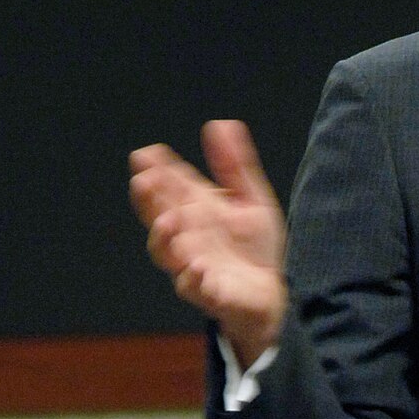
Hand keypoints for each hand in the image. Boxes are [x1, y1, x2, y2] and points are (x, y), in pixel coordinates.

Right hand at [129, 118, 287, 369]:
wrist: (275, 293)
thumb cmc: (256, 248)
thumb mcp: (252, 200)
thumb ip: (235, 166)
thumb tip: (222, 124)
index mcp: (196, 212)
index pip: (171, 188)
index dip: (158, 171)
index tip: (148, 153)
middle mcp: (188, 237)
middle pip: (160, 216)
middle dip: (150, 200)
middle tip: (143, 181)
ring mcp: (194, 266)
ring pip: (170, 254)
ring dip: (165, 238)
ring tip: (168, 221)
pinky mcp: (211, 294)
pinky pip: (198, 289)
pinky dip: (196, 279)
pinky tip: (198, 267)